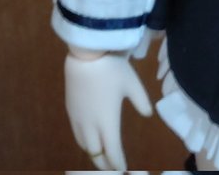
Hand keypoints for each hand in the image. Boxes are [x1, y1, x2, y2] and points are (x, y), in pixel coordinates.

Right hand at [64, 51, 152, 170]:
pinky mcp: (70, 111)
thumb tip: (148, 114)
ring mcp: (78, 119)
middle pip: (96, 154)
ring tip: (102, 157)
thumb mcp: (132, 83)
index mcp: (108, 122)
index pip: (113, 151)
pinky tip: (89, 140)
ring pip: (84, 146)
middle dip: (105, 164)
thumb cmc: (111, 69)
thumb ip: (141, 101)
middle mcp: (91, 126)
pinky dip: (84, 143)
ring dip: (94, 154)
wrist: (85, 55)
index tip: (123, 169)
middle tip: (113, 168)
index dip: (118, 163)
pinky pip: (76, 135)